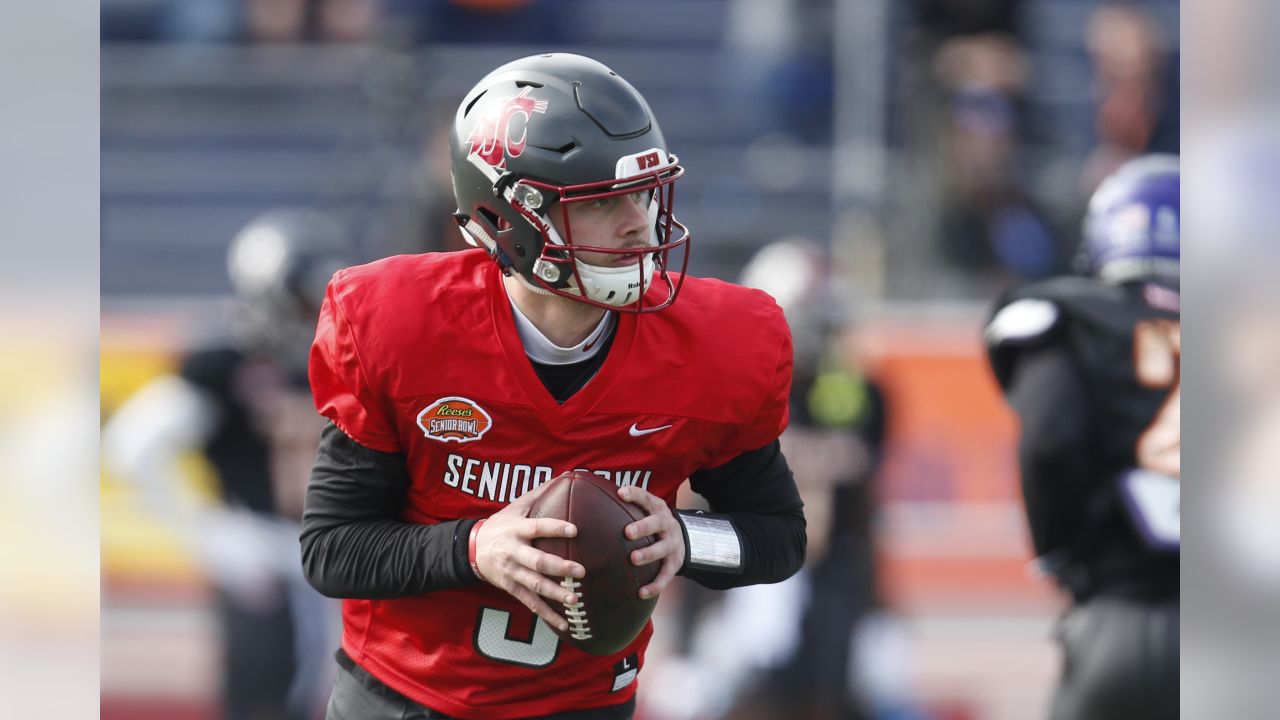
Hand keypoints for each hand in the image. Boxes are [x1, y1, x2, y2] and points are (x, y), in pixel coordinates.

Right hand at [474, 482, 585, 631]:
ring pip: (534, 585)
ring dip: (555, 593)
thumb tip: (568, 475)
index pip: (537, 527)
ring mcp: (511, 572)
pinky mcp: (510, 588)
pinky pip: (530, 603)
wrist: (470, 549)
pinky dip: (547, 614)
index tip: (575, 529)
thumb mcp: (514, 507)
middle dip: (559, 567)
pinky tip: (565, 623)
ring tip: (575, 598)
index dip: (555, 527)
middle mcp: (513, 552)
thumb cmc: (501, 524)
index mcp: (516, 530)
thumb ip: (540, 494)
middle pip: (537, 561)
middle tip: (581, 570)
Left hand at [618, 485, 685, 598]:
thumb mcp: (645, 510)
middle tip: (627, 533)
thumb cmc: (651, 522)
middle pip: (657, 523)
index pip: (646, 497)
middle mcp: (667, 524)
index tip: (621, 493)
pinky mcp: (675, 563)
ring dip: (648, 554)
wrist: (682, 538)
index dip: (635, 494)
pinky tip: (640, 592)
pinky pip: (666, 576)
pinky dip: (655, 585)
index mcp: (657, 508)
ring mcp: (673, 544)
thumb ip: (623, 506)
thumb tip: (586, 498)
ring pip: (662, 549)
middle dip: (643, 527)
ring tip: (633, 559)